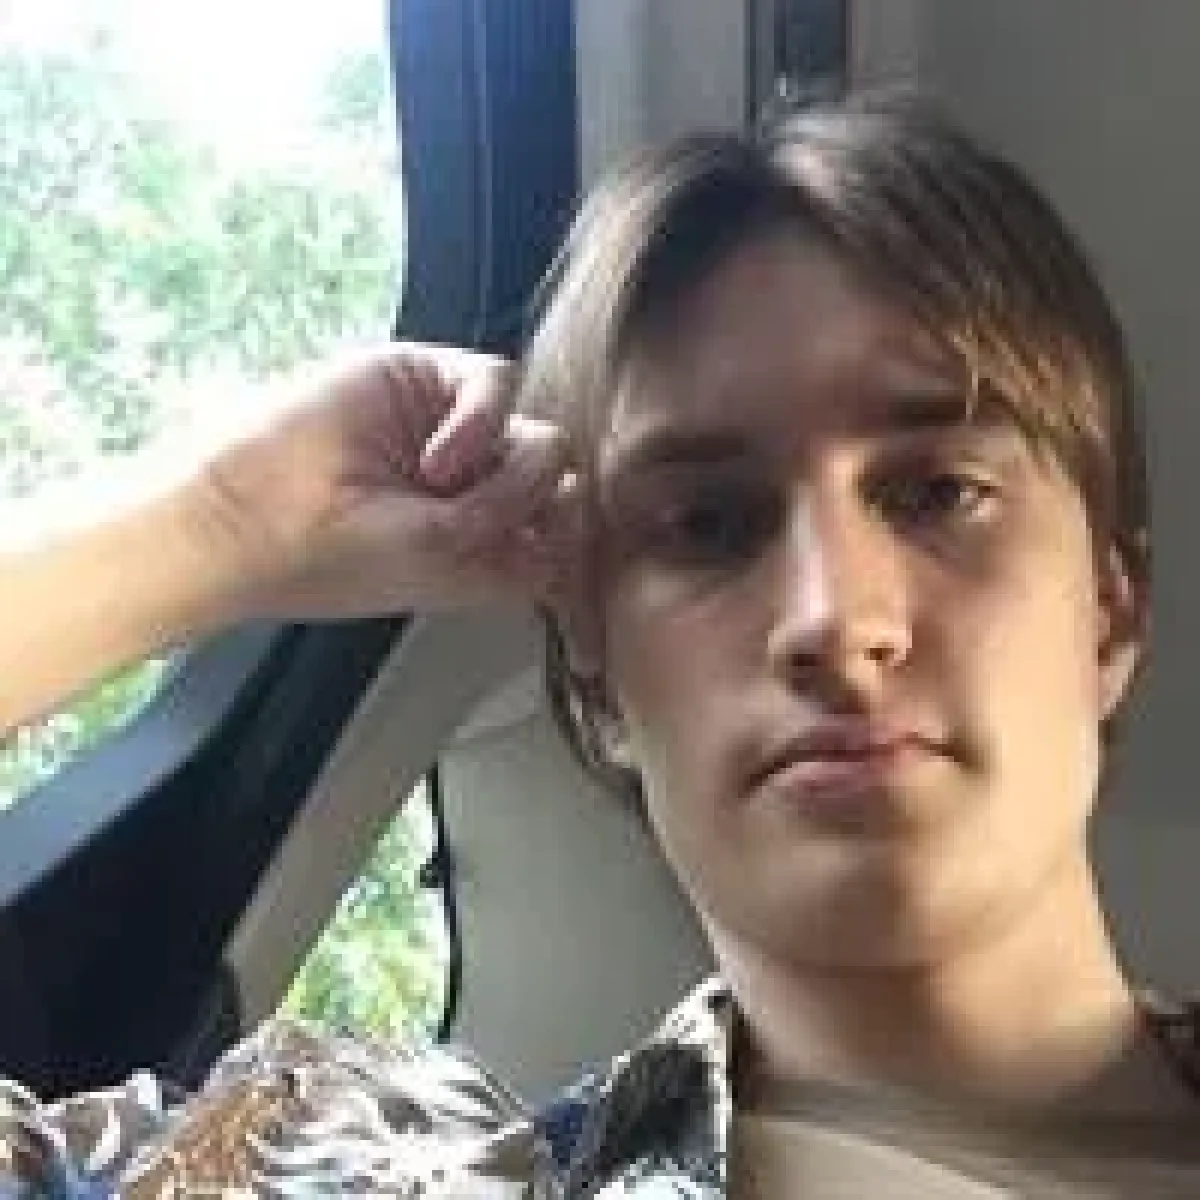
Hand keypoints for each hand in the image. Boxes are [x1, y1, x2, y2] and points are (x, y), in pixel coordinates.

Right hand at [180, 343, 576, 620]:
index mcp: (488, 538)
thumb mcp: (451, 559)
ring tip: (442, 490)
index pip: (566, 528)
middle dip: (541, 503)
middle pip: (563, 477)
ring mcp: (458, 432)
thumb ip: (522, 529)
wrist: (252, 519)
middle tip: (489, 525)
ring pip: (538, 433)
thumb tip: (572, 487)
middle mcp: (480, 485)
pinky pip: (496, 382)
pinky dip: (480, 421)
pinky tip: (438, 458)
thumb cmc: (337, 558)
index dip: (576, 538)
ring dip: (506, 469)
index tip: (562, 557)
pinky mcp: (427, 378)